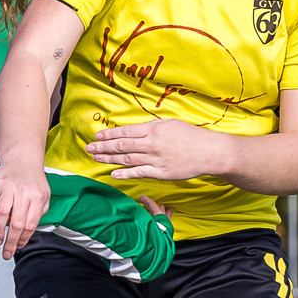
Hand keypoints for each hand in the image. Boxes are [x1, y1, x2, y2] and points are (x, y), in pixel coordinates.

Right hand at [0, 159, 51, 257]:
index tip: (18, 247)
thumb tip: (28, 233)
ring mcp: (8, 187)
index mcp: (37, 197)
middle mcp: (23, 192)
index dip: (24, 239)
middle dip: (11, 241)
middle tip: (6, 253)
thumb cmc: (33, 181)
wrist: (22, 159)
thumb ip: (39, 213)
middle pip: (16, 223)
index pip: (30, 224)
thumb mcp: (44, 196)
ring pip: (2, 214)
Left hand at [85, 119, 231, 181]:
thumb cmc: (191, 136)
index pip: (125, 132)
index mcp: (153, 129)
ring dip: (109, 159)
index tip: (97, 135)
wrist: (208, 151)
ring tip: (96, 158)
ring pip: (127, 159)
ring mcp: (155, 159)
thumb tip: (135, 130)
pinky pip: (138, 173)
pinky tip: (112, 173)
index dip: (109, 134)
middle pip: (122, 145)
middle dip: (103, 146)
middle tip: (89, 147)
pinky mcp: (160, 173)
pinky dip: (124, 173)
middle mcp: (151, 143)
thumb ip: (152, 127)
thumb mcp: (170, 124)